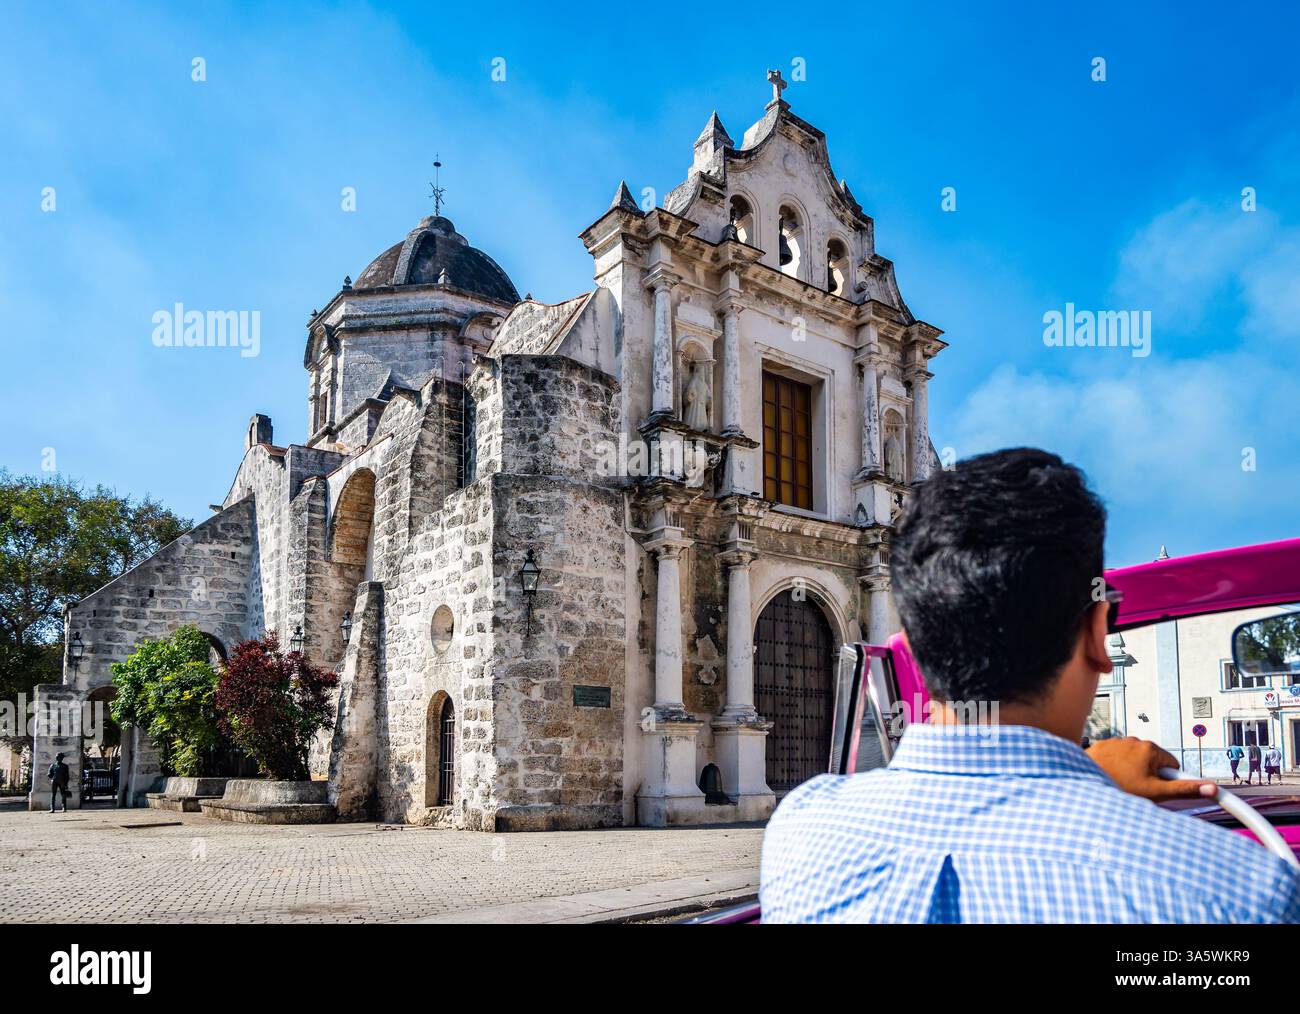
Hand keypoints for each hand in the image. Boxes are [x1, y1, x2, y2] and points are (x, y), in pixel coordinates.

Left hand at [1086, 737, 1217, 802]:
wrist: (1084, 785)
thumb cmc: (1119, 787)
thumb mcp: (1156, 792)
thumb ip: (1185, 790)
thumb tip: (1211, 788)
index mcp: (1151, 749)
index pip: (1172, 766)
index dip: (1168, 781)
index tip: (1160, 789)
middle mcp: (1134, 741)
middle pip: (1152, 762)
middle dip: (1149, 776)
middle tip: (1138, 790)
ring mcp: (1116, 742)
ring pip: (1133, 760)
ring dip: (1131, 771)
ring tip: (1121, 784)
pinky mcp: (1101, 745)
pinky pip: (1115, 757)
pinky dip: (1114, 766)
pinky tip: (1109, 776)